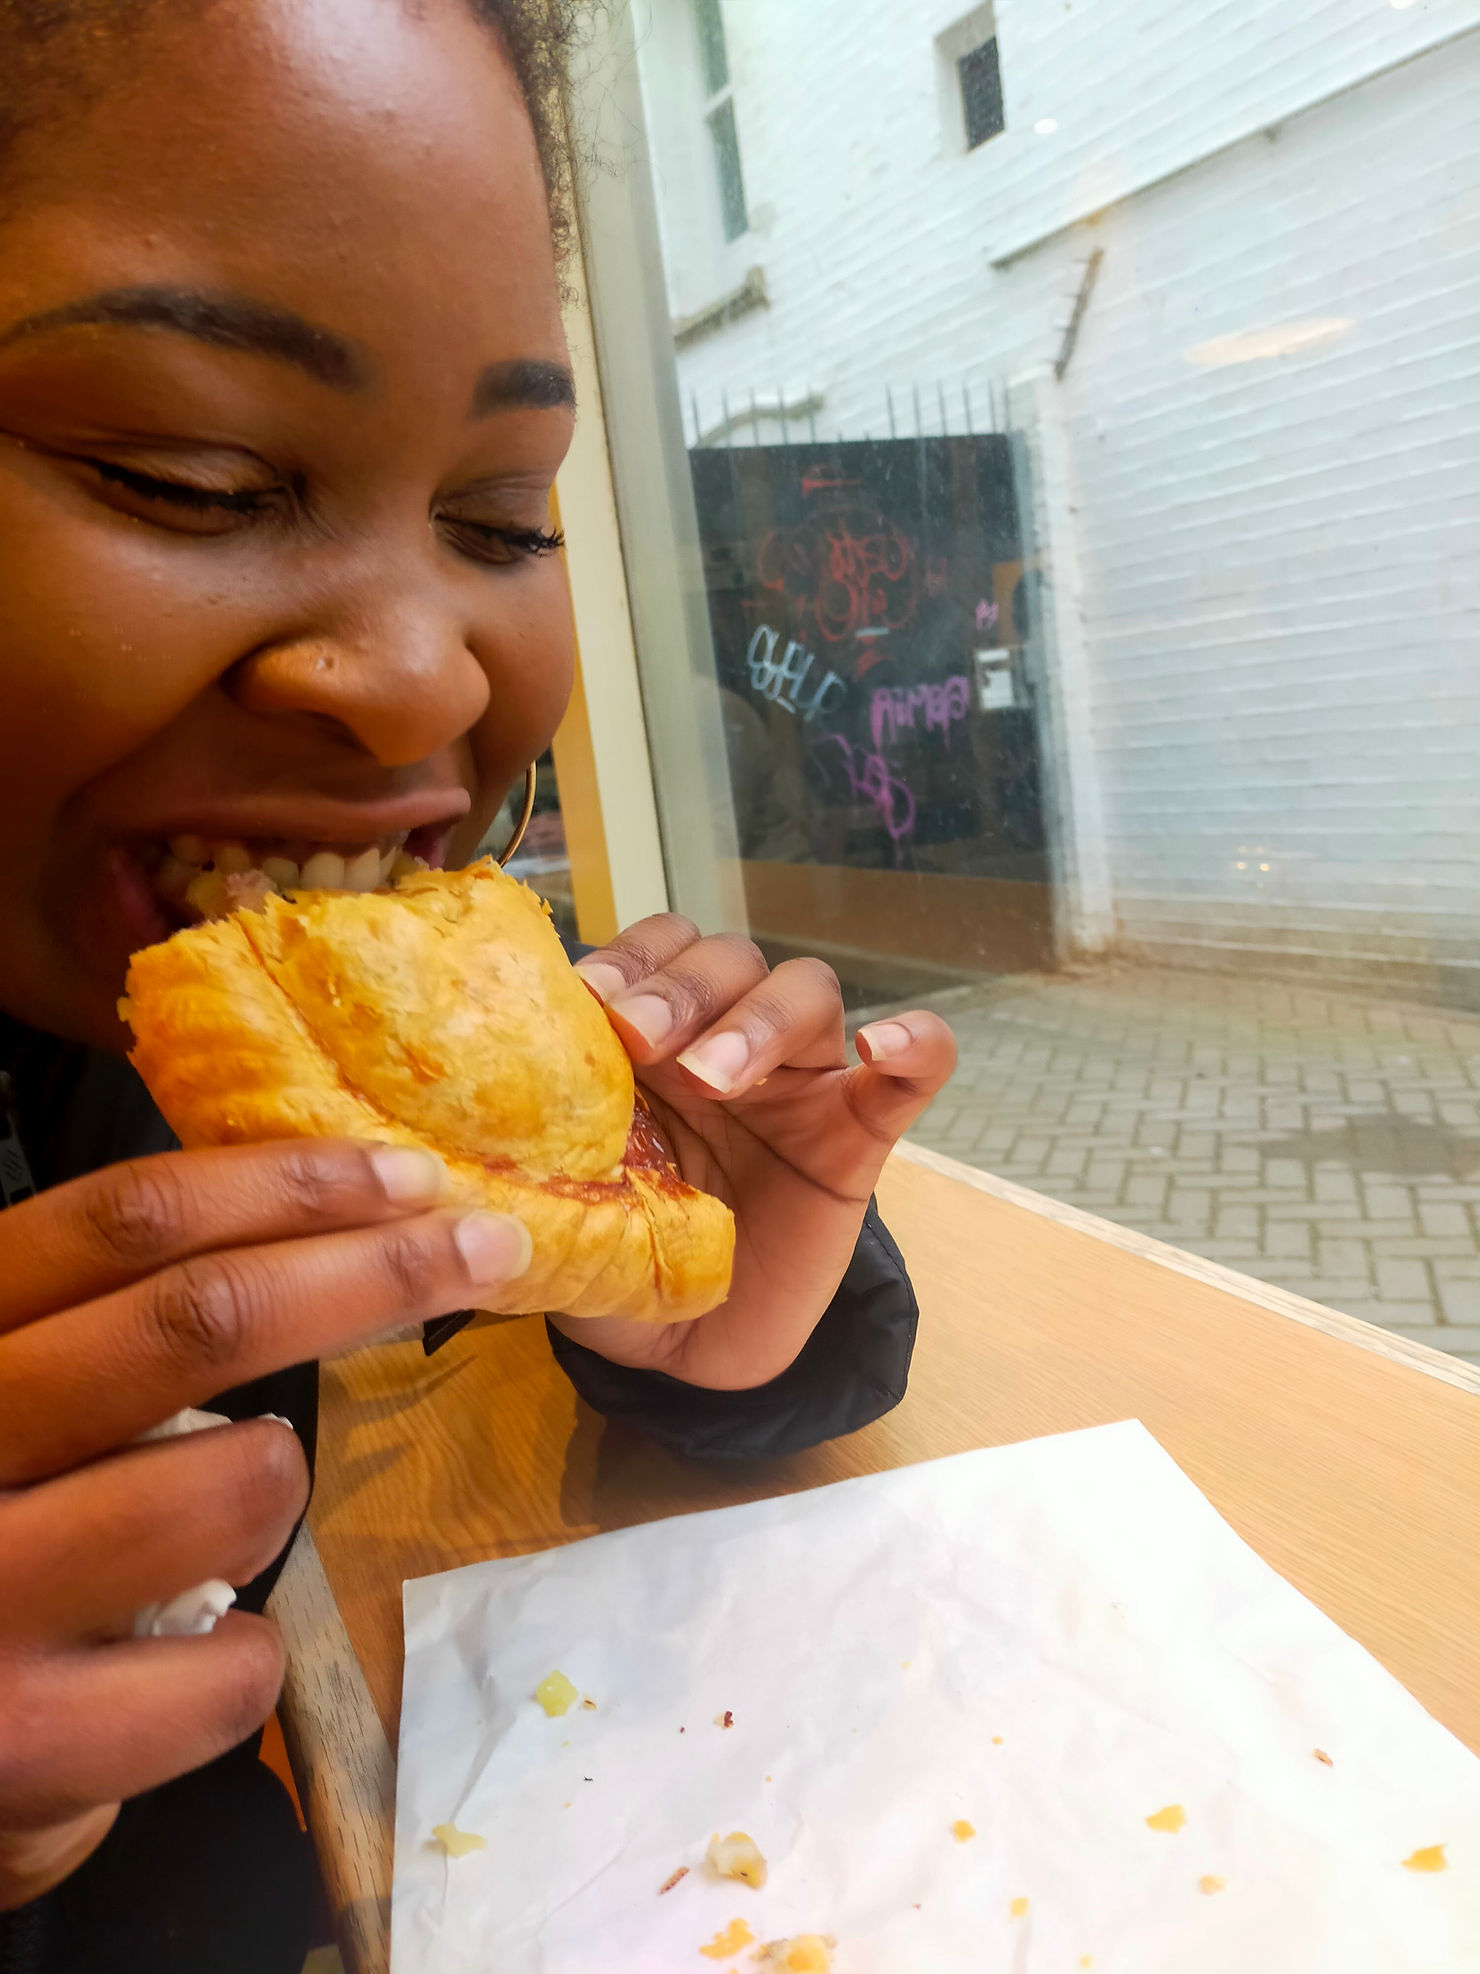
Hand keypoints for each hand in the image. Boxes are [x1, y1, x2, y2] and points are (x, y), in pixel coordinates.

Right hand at [0, 1141, 528, 1908]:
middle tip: (491, 1247)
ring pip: (237, 1485)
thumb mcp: (24, 1399)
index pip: (126, 1220)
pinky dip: (250, 1658)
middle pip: (201, 1319)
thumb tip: (343, 1217)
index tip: (411, 1176)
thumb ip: (118, 1316)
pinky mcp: (28, 1741)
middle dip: (376, 1271)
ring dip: (278, 1488)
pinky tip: (194, 1655)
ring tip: (229, 1520)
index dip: (284, 1185)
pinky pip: (233, 1669)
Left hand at [565, 918, 954, 1388]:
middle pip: (728, 957)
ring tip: (716, 1078)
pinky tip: (887, 1046)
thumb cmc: (623, 1263)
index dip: (624, 958)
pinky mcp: (861, 1135)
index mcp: (653, 1043)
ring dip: (759, 1017)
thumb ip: (530, 1166)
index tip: (584, 1000)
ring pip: (806, 990)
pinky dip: (916, 1044)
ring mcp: (803, 1084)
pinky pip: (916, 1072)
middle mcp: (728, 1042)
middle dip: (681, 986)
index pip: (652, 953)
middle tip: (640, 1039)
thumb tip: (454, 1159)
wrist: (690, 1353)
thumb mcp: (564, 1208)